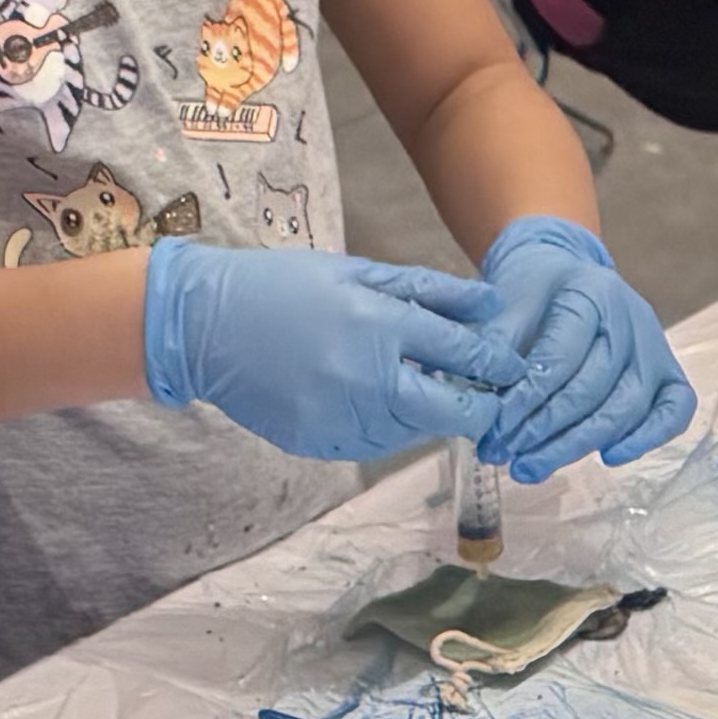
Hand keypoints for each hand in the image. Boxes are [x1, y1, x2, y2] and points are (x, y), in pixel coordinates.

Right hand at [144, 237, 528, 469]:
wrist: (204, 327)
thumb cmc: (285, 288)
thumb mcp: (358, 274)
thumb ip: (428, 291)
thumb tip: (489, 304)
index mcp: (380, 325)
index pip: (462, 356)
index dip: (496, 366)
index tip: (513, 369)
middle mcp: (366, 379)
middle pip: (449, 411)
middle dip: (475, 407)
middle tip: (484, 397)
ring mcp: (342, 418)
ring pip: (414, 432)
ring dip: (428, 415)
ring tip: (417, 388)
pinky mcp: (321, 444)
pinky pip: (374, 444)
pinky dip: (387, 427)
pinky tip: (373, 400)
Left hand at [471, 216, 700, 477]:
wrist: (561, 273)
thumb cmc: (530, 294)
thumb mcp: (502, 308)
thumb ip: (494, 351)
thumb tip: (483, 410)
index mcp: (589, 291)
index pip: (560, 359)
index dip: (524, 401)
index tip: (494, 432)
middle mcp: (631, 318)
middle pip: (592, 389)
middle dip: (544, 431)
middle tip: (505, 456)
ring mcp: (655, 346)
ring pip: (626, 408)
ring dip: (577, 446)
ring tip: (531, 468)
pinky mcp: (669, 372)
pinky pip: (674, 411)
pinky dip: (645, 439)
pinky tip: (609, 458)